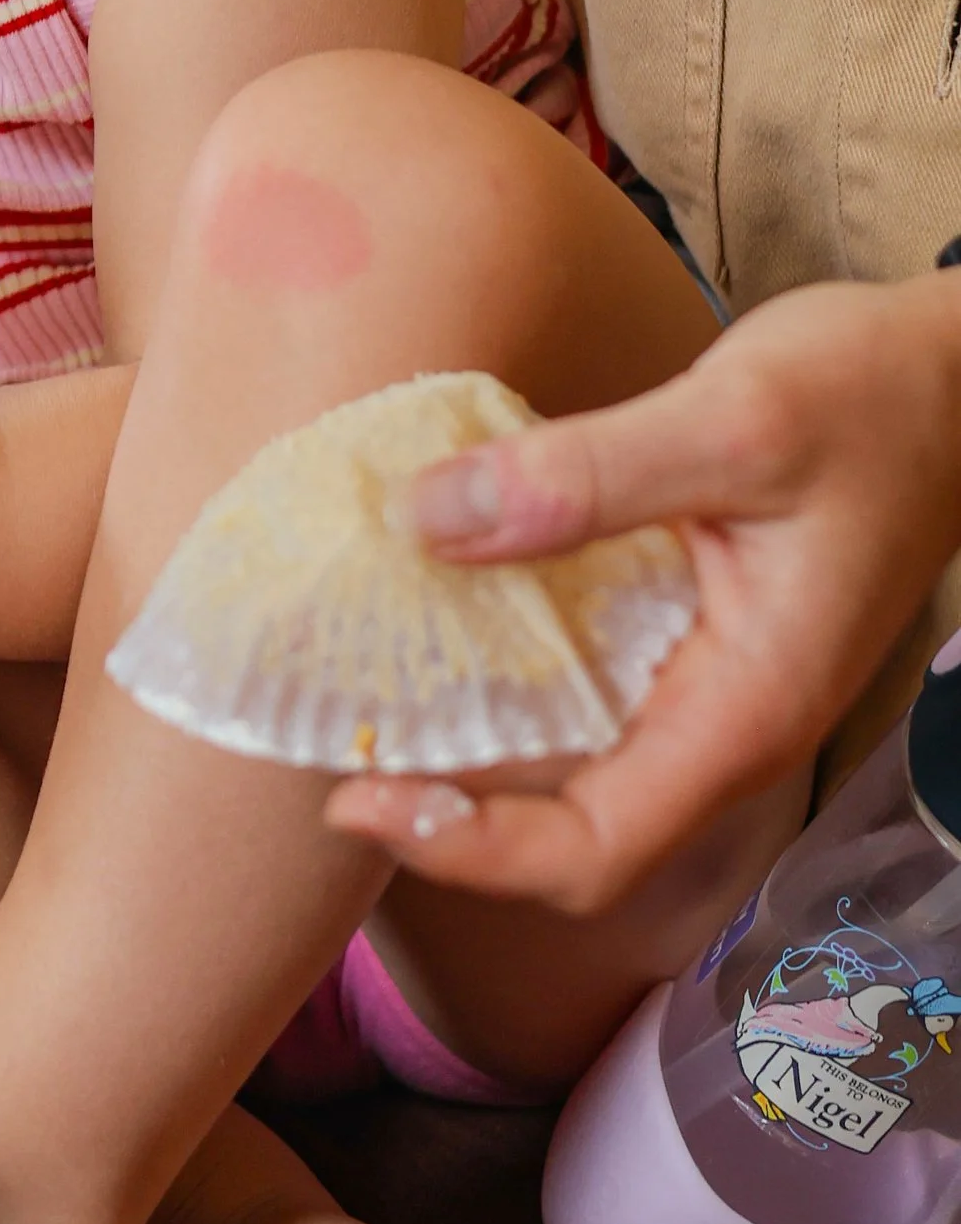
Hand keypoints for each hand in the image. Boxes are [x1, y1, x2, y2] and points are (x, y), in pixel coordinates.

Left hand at [326, 274, 960, 913]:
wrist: (957, 375)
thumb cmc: (872, 397)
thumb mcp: (731, 419)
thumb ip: (585, 476)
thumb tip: (427, 521)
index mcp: (746, 708)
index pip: (594, 848)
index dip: (469, 847)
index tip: (357, 797)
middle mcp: (724, 720)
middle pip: (571, 831)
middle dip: (446, 813)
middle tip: (325, 747)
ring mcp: (708, 683)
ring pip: (573, 766)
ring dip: (467, 750)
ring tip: (353, 698)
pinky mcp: (690, 633)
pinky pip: (584, 689)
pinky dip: (503, 676)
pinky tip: (433, 617)